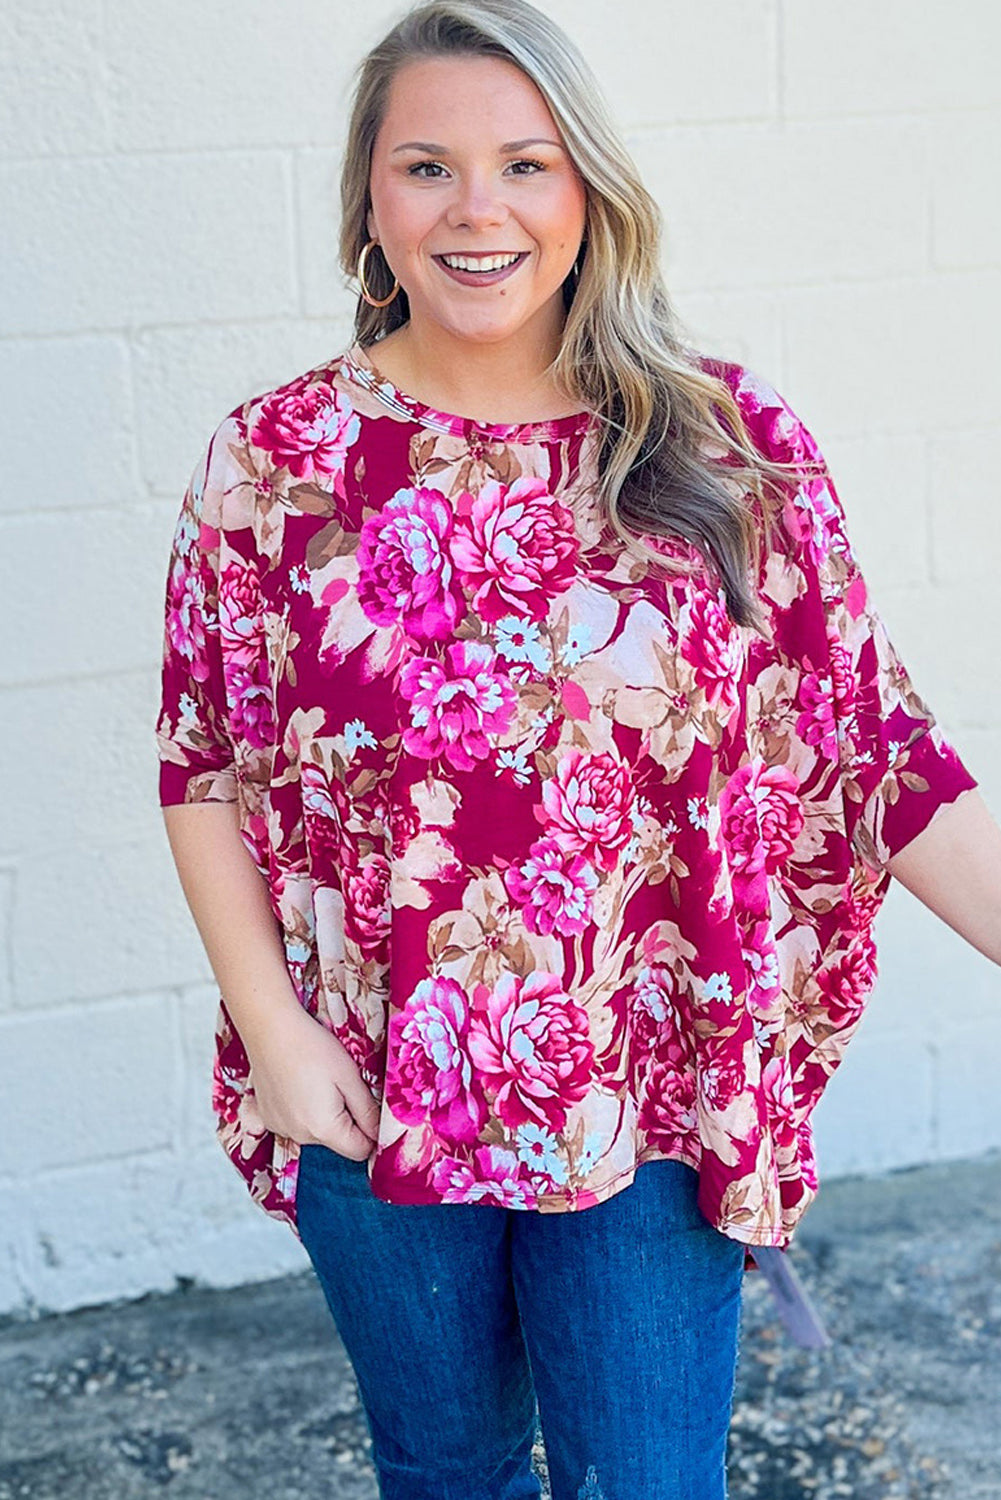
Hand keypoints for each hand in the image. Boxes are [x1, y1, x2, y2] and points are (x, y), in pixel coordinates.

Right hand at [245, 999, 380, 1160]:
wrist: (270, 1029)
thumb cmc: (312, 1048)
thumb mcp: (350, 1077)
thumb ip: (368, 1111)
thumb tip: (379, 1134)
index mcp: (324, 1129)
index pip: (359, 1151)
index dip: (372, 1134)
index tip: (371, 1109)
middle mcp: (299, 1136)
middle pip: (337, 1141)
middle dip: (347, 1119)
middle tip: (343, 1084)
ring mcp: (280, 1128)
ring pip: (316, 1132)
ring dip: (325, 1114)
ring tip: (319, 1080)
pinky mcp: (267, 1117)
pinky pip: (296, 1122)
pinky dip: (304, 1109)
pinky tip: (301, 1083)